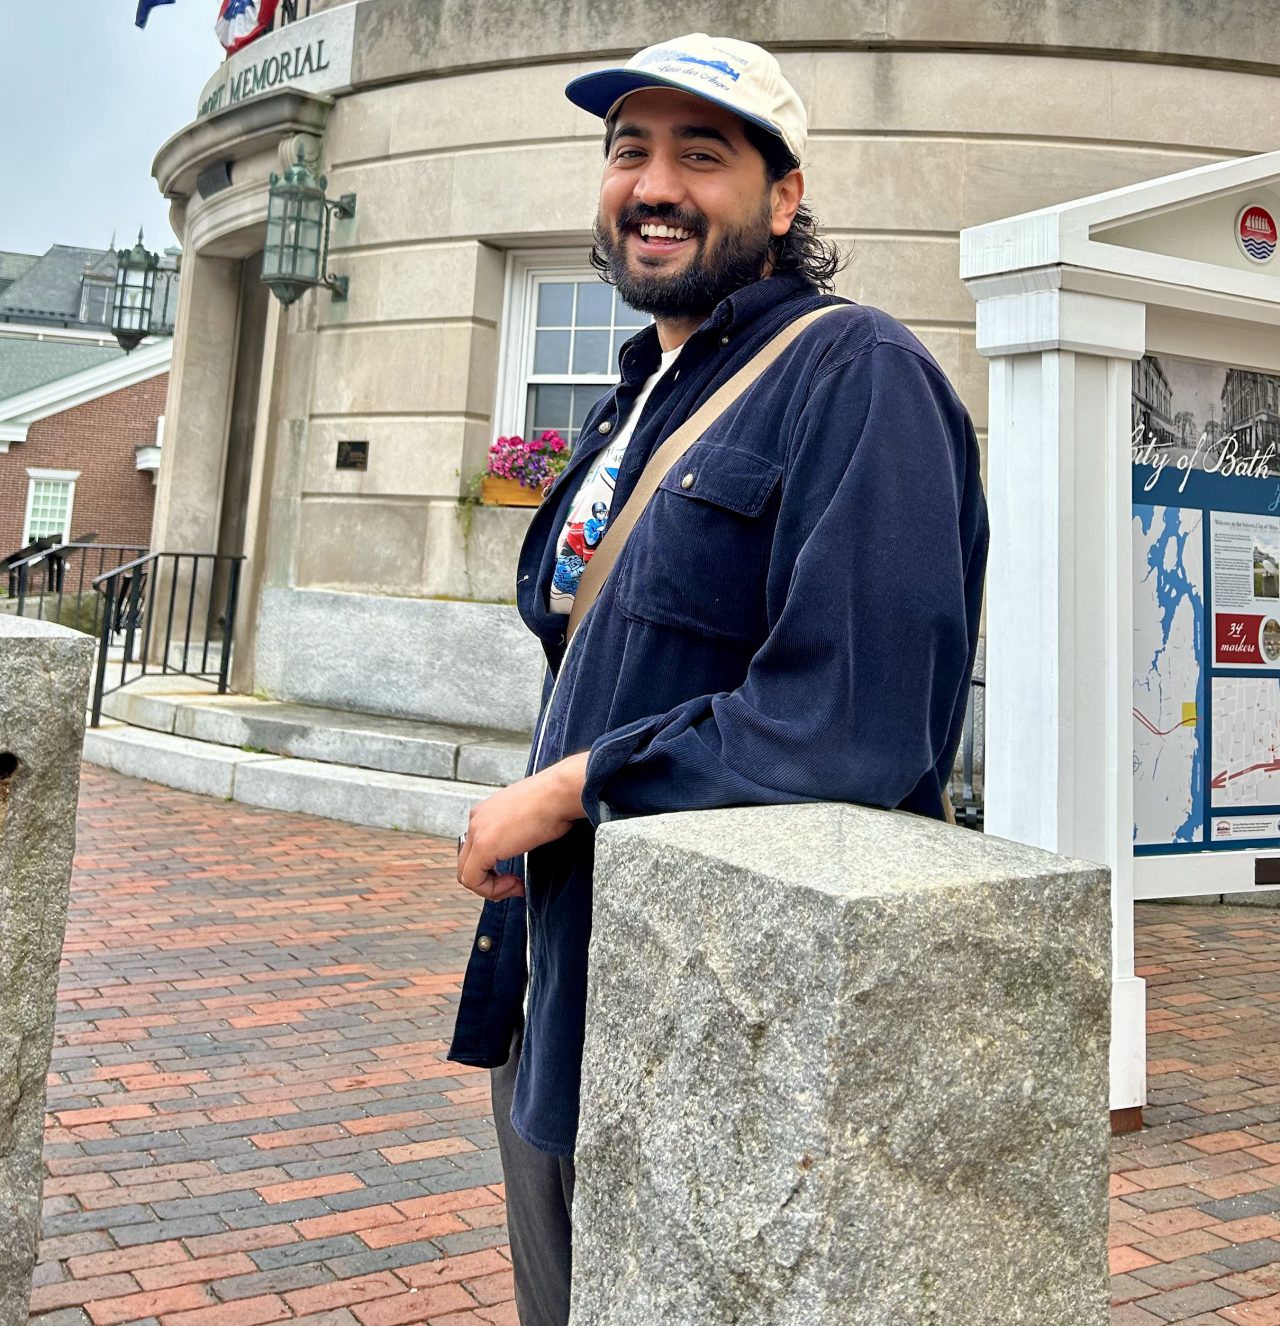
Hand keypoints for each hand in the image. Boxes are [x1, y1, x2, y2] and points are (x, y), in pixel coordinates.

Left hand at [456, 752, 589, 901]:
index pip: (475, 850)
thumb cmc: (555, 801)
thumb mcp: (529, 816)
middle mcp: (476, 820)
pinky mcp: (483, 846)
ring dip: (491, 888)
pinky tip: (515, 882)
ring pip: (466, 874)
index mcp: (486, 812)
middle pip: (466, 864)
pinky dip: (492, 889)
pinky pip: (473, 880)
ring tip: (515, 884)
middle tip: (514, 884)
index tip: (516, 874)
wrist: (559, 793)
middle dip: (490, 881)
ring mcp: (477, 832)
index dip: (493, 869)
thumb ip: (516, 831)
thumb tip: (523, 844)